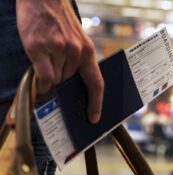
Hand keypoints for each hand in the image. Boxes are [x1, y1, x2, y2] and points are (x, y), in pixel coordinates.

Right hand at [16, 0, 103, 122]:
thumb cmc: (60, 22)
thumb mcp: (77, 41)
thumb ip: (78, 62)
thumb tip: (71, 87)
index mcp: (88, 52)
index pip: (96, 83)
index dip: (96, 103)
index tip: (94, 118)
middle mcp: (75, 52)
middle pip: (69, 84)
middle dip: (63, 85)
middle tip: (57, 79)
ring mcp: (58, 50)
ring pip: (55, 81)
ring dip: (50, 80)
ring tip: (47, 62)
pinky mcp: (39, 48)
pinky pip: (43, 76)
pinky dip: (41, 82)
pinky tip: (40, 77)